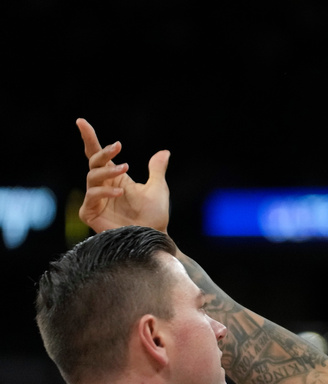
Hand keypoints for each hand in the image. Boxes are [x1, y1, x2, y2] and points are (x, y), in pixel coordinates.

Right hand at [76, 118, 170, 232]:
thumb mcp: (158, 188)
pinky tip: (119, 192)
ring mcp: (95, 200)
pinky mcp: (90, 213)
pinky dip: (105, 191)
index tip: (81, 122)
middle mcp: (103, 187)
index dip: (89, 138)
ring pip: (92, 177)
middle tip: (116, 147)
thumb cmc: (155, 217)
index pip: (98, 155)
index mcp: (115, 178)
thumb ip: (156, 170)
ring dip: (107, 172)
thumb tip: (164, 152)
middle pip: (94, 162)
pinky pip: (92, 197)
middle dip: (103, 152)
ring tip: (125, 169)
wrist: (154, 237)